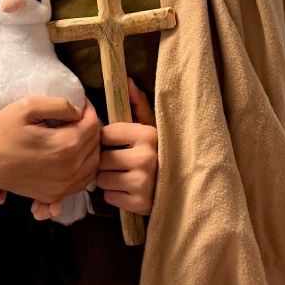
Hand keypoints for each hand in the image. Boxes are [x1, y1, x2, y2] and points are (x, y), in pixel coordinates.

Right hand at [0, 97, 100, 203]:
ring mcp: (65, 185)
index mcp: (65, 146)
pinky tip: (74, 155)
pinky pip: (84, 180)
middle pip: (96, 143)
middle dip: (90, 126)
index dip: (89, 109)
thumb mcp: (27, 106)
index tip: (80, 102)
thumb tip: (78, 112)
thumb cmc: (2, 132)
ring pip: (94, 162)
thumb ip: (58, 105)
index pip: (93, 124)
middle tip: (77, 115)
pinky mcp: (57, 194)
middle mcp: (70, 169)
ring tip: (77, 133)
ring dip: (91, 145)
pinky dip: (85, 166)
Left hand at [96, 78, 157, 214]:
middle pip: (102, 158)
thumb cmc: (162, 153)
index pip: (105, 134)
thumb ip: (137, 104)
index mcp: (146, 134)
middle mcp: (145, 157)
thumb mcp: (153, 126)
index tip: (116, 144)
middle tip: (119, 163)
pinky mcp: (139, 203)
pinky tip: (128, 190)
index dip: (106, 140)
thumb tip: (126, 81)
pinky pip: (109, 197)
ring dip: (108, 179)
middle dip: (106, 162)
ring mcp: (142, 181)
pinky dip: (115, 195)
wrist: (183, 188)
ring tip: (123, 176)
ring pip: (102, 178)